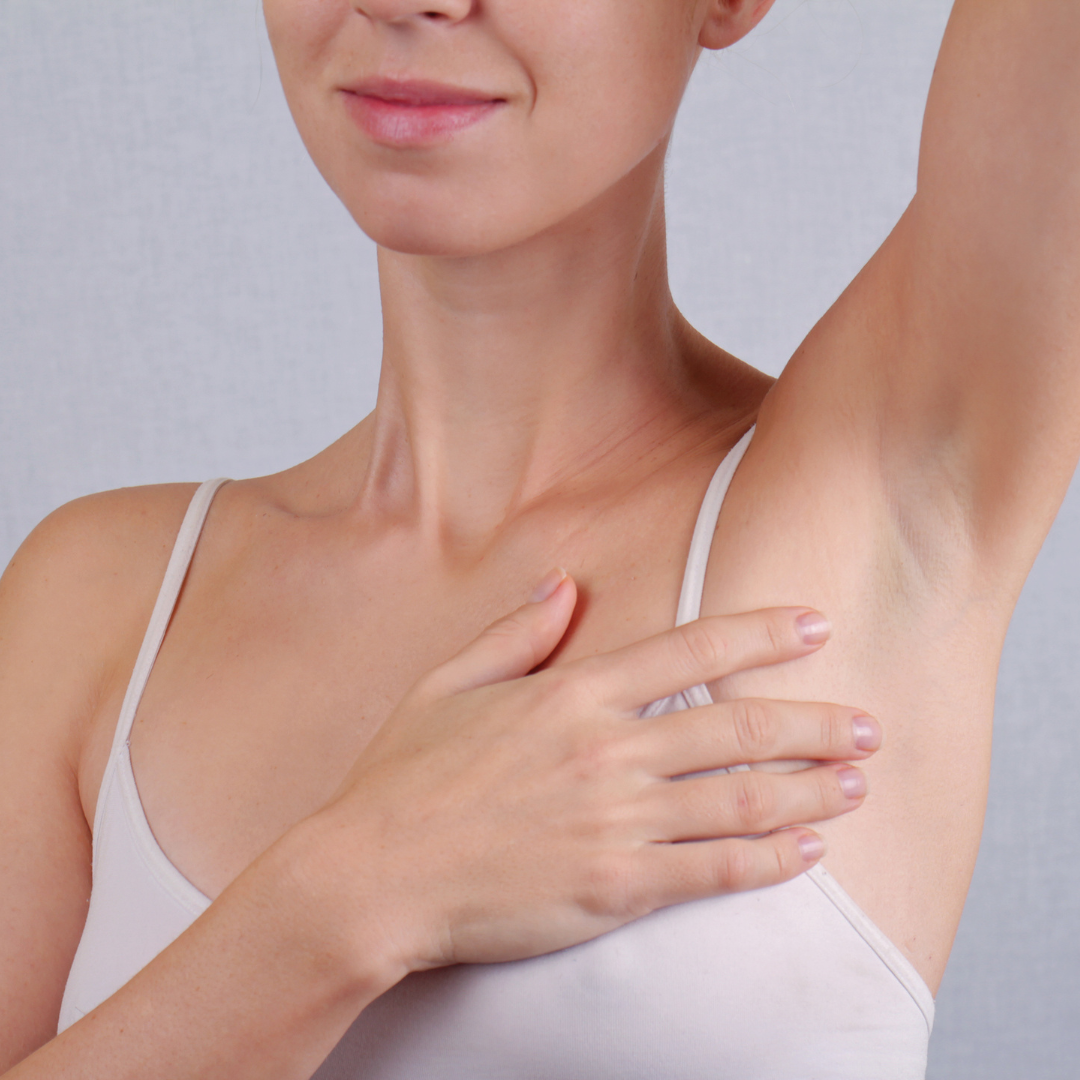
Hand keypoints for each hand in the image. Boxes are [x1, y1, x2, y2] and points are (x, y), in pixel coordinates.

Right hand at [314, 570, 878, 976]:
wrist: (370, 876)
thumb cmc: (401, 781)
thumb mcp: (446, 685)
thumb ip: (514, 632)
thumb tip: (563, 585)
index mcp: (570, 694)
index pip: (689, 650)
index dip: (762, 634)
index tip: (815, 625)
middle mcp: (605, 750)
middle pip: (736, 725)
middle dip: (814, 721)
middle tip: (869, 723)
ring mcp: (614, 820)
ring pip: (740, 798)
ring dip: (809, 788)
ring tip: (857, 782)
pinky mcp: (613, 887)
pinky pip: (712, 871)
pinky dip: (768, 859)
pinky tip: (806, 850)